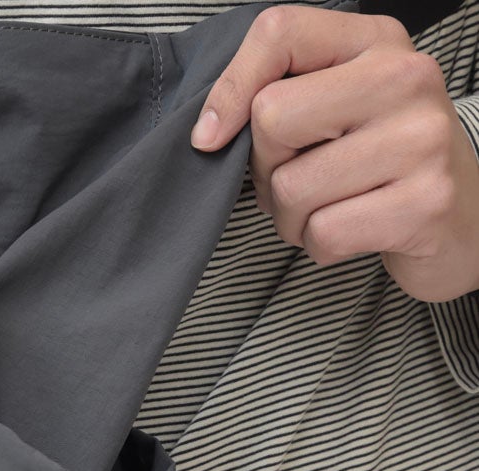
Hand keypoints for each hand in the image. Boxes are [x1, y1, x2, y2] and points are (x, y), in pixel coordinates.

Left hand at [190, 5, 478, 302]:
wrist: (464, 216)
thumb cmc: (378, 163)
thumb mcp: (334, 108)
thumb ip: (276, 96)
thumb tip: (206, 135)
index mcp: (375, 41)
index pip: (278, 33)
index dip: (228, 91)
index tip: (212, 137)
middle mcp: (406, 77)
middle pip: (272, 119)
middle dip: (267, 169)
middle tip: (301, 178)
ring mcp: (421, 139)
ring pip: (292, 189)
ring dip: (292, 219)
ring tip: (329, 209)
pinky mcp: (425, 202)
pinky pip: (324, 233)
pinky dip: (321, 246)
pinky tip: (353, 232)